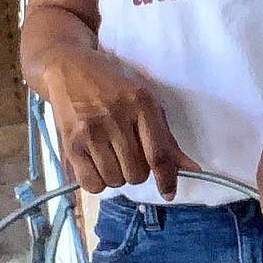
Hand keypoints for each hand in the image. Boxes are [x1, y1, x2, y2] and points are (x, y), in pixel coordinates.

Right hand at [41, 48, 194, 198]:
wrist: (69, 69)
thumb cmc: (113, 88)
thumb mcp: (145, 104)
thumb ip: (167, 139)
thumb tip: (192, 169)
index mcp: (141, 104)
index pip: (158, 154)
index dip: (166, 179)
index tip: (168, 193)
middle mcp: (116, 117)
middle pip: (136, 173)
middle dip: (136, 171)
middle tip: (128, 154)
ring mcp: (91, 131)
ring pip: (115, 180)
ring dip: (116, 176)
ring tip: (110, 155)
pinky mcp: (70, 143)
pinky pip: (91, 184)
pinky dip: (97, 182)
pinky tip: (96, 163)